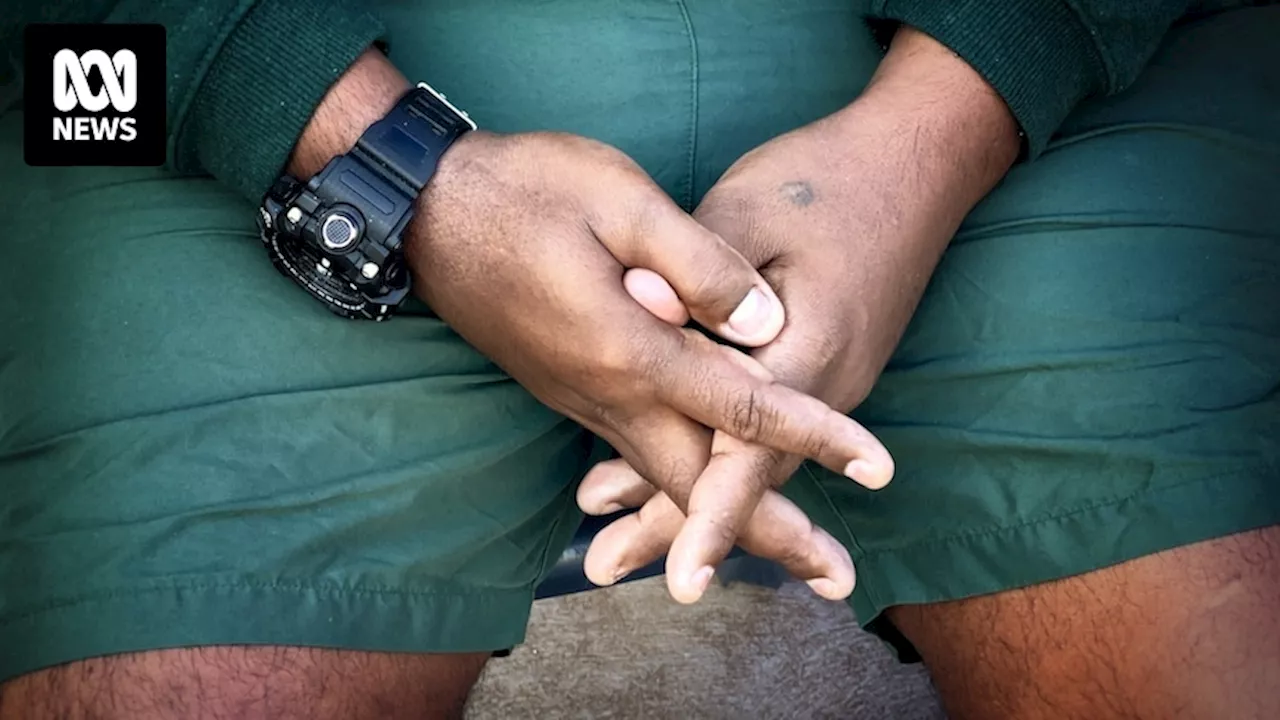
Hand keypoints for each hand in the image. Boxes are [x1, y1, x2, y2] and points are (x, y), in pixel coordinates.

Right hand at [409, 130, 891, 585]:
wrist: (426, 211)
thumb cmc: (523, 189)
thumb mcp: (619, 199)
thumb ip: (700, 264)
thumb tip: (766, 326)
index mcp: (630, 348)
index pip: (743, 406)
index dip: (816, 437)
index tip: (877, 468)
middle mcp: (606, 393)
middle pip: (699, 486)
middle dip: (772, 535)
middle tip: (837, 577)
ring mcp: (582, 399)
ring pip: (665, 480)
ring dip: (728, 524)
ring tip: (788, 551)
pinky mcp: (570, 390)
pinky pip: (635, 456)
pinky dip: (678, 492)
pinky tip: (699, 500)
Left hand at [579, 28, 1021, 602]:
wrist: (917, 160)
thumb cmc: (827, 178)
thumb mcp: (749, 210)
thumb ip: (695, 276)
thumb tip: (640, 315)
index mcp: (808, 350)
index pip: (750, 454)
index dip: (706, 516)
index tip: (677, 579)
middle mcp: (827, 384)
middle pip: (746, 477)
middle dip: (675, 525)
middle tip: (600, 566)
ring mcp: (832, 379)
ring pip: (753, 460)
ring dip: (685, 497)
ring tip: (615, 536)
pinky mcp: (824, 366)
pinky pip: (765, 432)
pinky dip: (713, 459)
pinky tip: (667, 471)